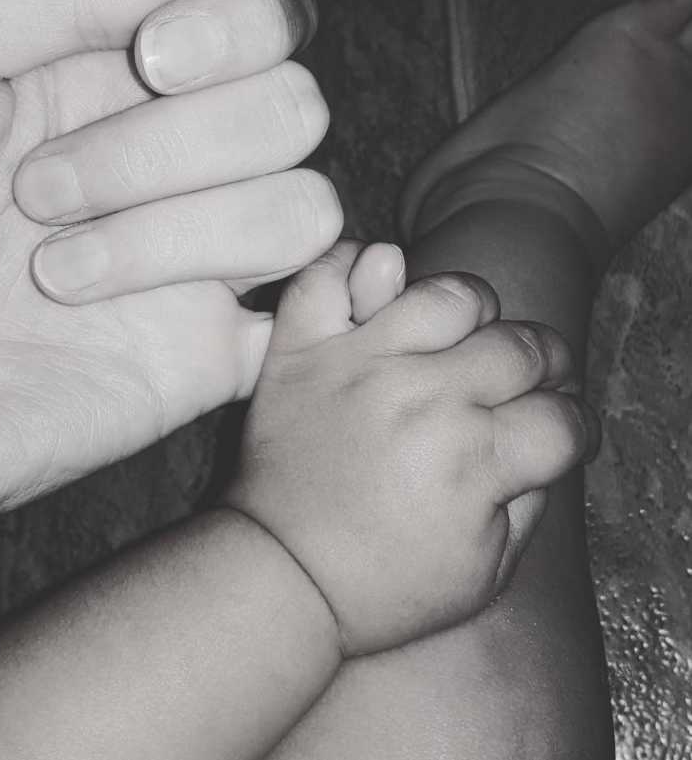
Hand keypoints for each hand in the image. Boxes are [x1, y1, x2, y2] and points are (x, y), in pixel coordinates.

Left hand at [0, 0, 339, 661]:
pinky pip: (302, 317)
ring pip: (305, 208)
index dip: (237, 26)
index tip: (148, 61)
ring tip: (55, 276)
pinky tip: (185, 307)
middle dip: (168, 146)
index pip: (265, 17)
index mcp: (107, 82)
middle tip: (40, 192)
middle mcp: (168, 167)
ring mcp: (194, 267)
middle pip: (294, 109)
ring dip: (179, 234)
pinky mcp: (202, 360)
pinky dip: (290, 301)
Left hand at [225, 241, 599, 655]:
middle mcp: (422, 398)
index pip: (563, 416)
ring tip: (455, 341)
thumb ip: (531, 500)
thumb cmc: (383, 585)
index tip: (548, 436)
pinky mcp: (302, 351)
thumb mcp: (485, 573)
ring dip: (469, 312)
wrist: (282, 575)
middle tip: (513, 389)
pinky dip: (352, 266)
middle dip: (539, 368)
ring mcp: (358, 364)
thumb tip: (547, 435)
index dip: (569, 429)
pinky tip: (375, 289)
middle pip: (520, 346)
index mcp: (474, 460)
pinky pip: (328, 274)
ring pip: (447, 293)